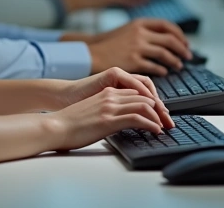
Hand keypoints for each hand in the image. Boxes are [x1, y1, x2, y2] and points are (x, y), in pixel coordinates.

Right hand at [46, 68, 173, 151]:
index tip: (160, 114)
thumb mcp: (92, 111)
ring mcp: (110, 106)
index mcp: (107, 92)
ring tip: (165, 127)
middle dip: (160, 109)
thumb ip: (107, 111)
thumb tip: (119, 122)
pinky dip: (151, 123)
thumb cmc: (69, 122)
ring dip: (159, 116)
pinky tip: (155, 130)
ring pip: (145, 104)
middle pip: (144, 96)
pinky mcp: (109, 118)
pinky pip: (138, 117)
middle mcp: (111, 96)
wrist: (55, 126)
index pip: (137, 91)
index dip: (152, 102)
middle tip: (168, 121)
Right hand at [88, 19, 191, 75]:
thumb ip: (145, 31)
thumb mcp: (128, 30)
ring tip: (178, 66)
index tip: (185, 42)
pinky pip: (154, 66)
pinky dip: (162, 70)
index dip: (179, 34)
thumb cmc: (111, 44)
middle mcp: (140, 33)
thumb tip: (167, 38)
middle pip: (170, 40)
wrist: (93, 53)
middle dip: (182, 49)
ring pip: (165, 54)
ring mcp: (137, 47)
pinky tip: (164, 72)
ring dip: (175, 61)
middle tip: (188, 56)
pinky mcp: (133, 61)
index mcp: (139, 23)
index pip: (167, 25)